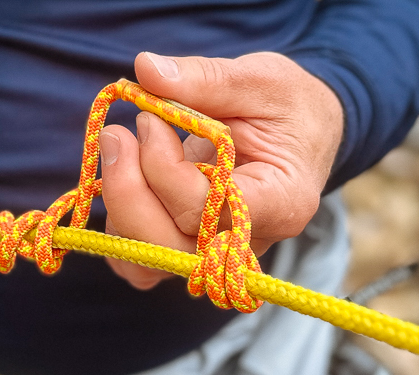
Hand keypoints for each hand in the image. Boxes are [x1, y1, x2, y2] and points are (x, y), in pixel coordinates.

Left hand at [100, 52, 342, 288]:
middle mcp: (248, 240)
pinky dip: (119, 227)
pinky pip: (142, 262)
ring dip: (119, 207)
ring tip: (119, 149)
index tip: (150, 118)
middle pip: (172, 245)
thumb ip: (205, 77)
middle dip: (130, 191)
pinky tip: (126, 178)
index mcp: (281, 201)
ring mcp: (216, 253)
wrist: (301, 132)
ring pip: (150, 262)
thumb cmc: (289, 106)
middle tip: (116, 134)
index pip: (210, 209)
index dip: (165, 169)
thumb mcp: (258, 79)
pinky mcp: (190, 250)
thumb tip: (146, 69)